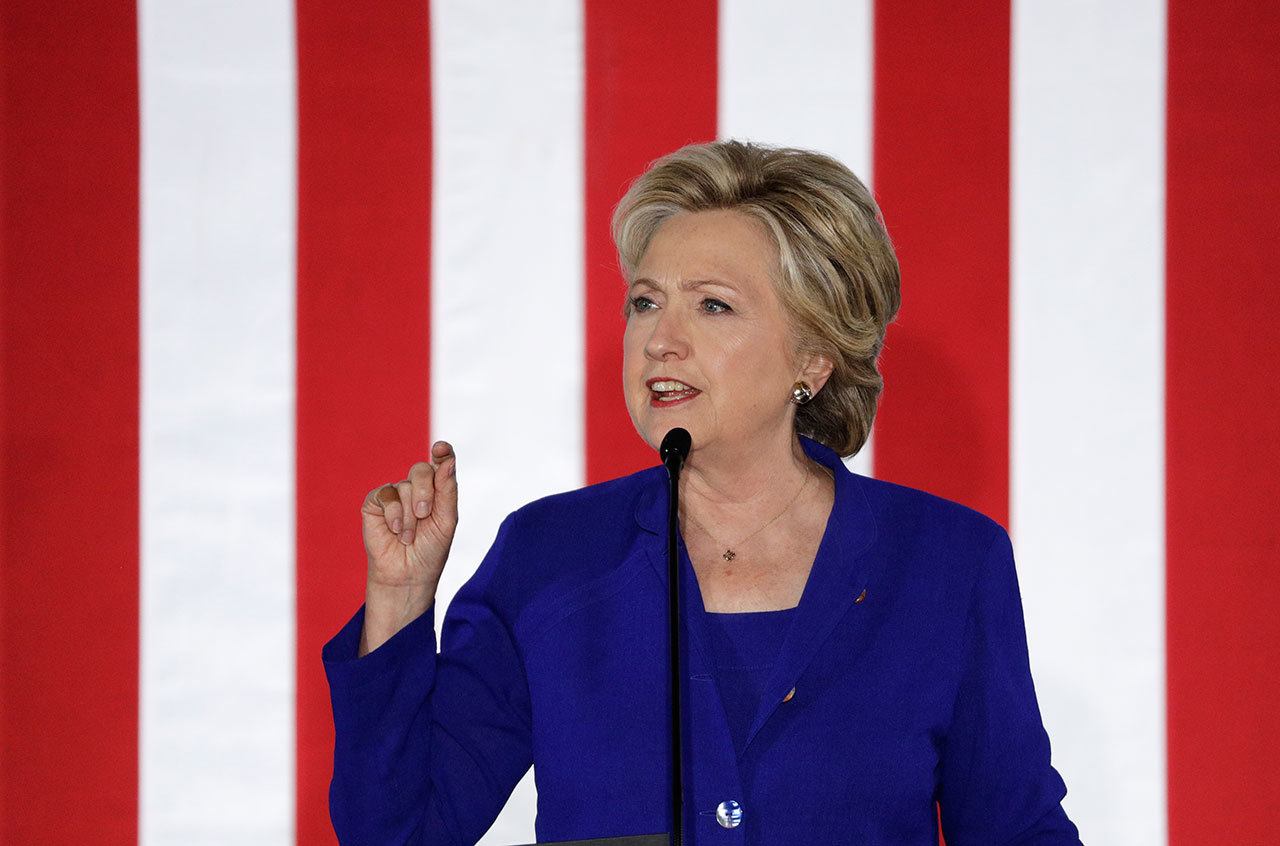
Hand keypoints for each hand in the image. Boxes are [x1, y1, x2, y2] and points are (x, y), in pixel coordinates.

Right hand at [361, 441, 458, 594]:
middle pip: (421, 470)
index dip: (443, 453)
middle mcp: (416, 488)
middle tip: (424, 515)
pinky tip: (395, 531)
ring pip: (405, 486)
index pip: (441, 463)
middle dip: (425, 493)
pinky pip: (386, 495)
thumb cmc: (431, 549)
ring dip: (409, 516)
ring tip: (408, 537)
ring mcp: (395, 493)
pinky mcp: (375, 503)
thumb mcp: (446, 520)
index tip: (441, 449)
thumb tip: (448, 460)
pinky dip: (394, 514)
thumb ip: (447, 490)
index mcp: (437, 489)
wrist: (408, 574)